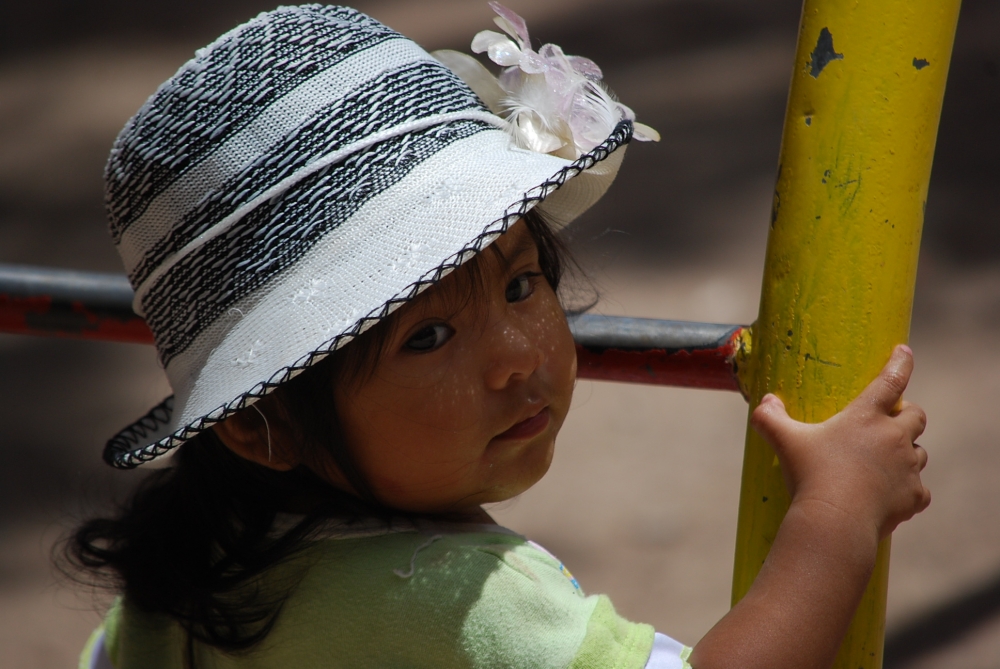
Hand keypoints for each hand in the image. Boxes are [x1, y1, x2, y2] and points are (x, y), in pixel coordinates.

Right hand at [751, 345, 930, 538]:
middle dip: (907, 415)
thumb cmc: (811, 475)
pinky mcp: (913, 496)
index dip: (900, 363)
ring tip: (884, 462)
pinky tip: (892, 495)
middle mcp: (894, 437)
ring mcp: (908, 467)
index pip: (891, 380)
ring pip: (920, 453)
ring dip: (907, 453)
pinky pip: (920, 490)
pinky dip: (909, 490)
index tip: (904, 352)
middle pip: (917, 416)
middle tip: (889, 422)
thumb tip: (765, 402)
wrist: (836, 520)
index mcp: (866, 416)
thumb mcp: (784, 441)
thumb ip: (770, 417)